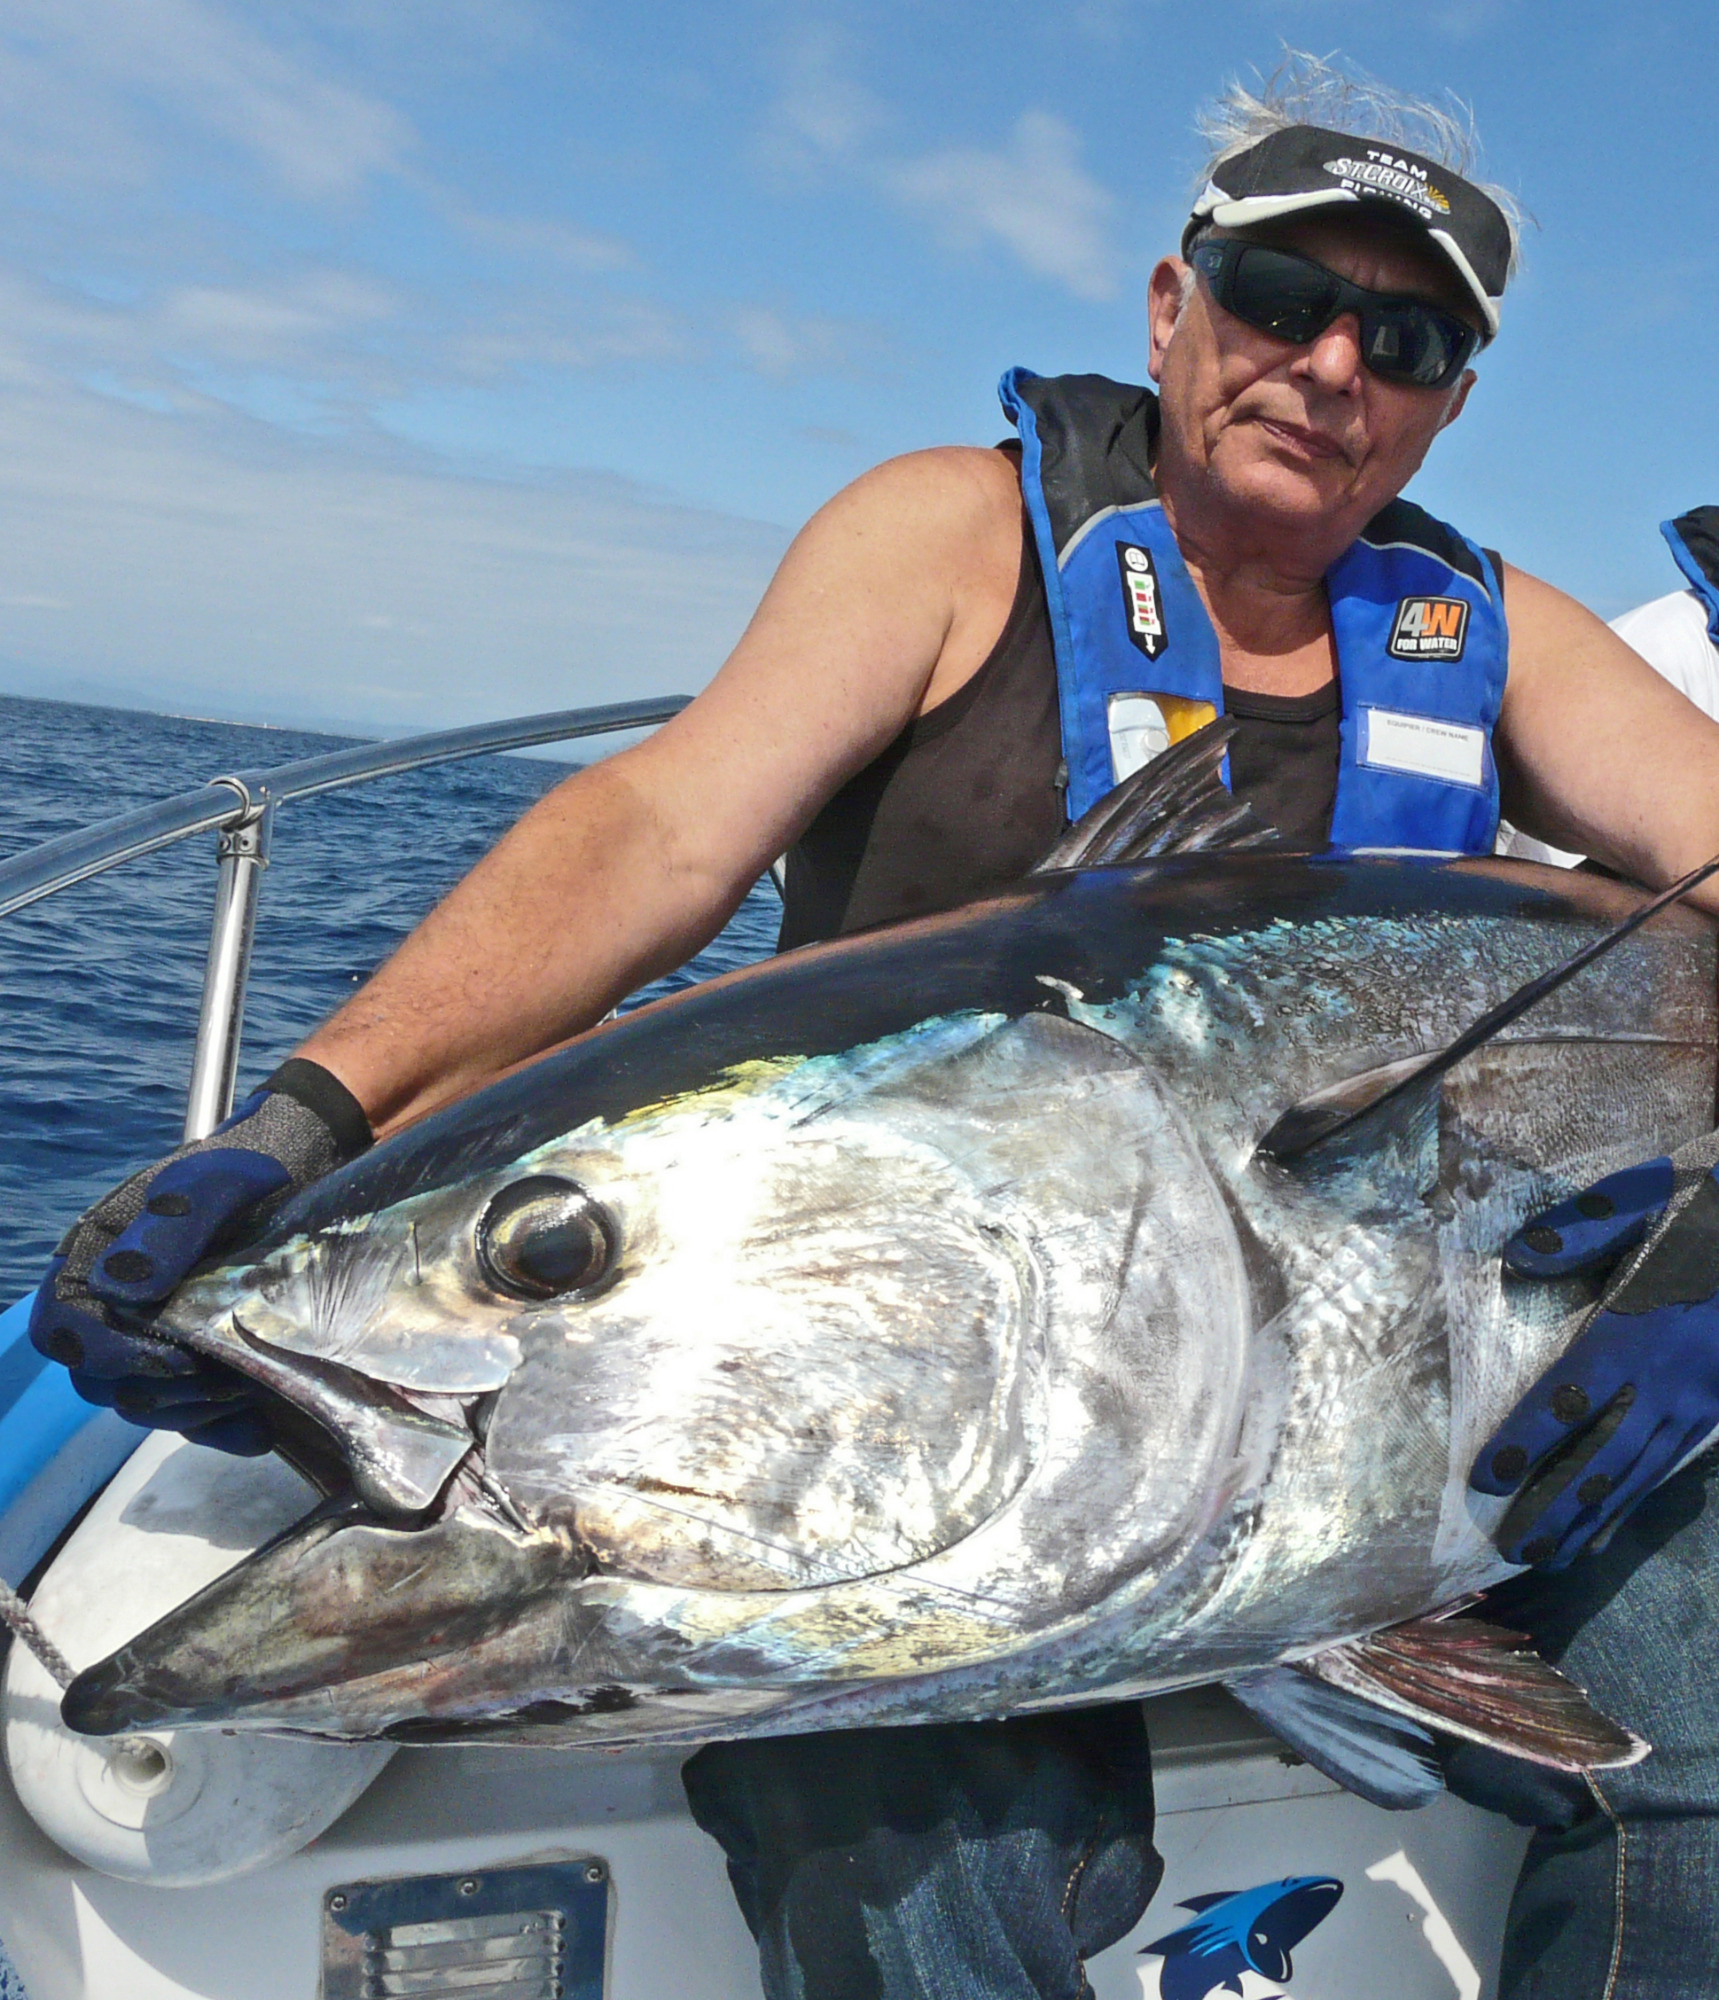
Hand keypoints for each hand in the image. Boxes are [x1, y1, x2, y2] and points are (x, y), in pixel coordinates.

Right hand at [29, 1058, 369, 1454]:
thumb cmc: (245, 1172)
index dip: (109, 1355)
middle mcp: (109, 1306)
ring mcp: (150, 1337)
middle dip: (160, 1390)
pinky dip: (221, 1426)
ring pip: (141, 1404)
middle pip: (101, 1381)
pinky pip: (188, 1414)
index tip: (177, 1358)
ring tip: (249, 1387)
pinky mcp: (193, 1361)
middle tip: (229, 1377)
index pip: (62, 1329)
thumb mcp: (212, 1187)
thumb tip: (118, 1290)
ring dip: (191, 1409)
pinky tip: (258, 1423)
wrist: (298, 1173)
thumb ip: (168, 1231)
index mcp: (93, 1260)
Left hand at [1471, 1132, 1718, 1567]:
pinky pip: (1672, 1465)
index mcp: (1641, 1330)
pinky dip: (1638, 1502)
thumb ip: (1582, 1229)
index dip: (1527, 1443)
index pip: (1572, 1399)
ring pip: (1641, 1473)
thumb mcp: (1645, 1201)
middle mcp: (1670, 1379)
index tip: (1485, 1480)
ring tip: (1552, 1559)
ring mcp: (1702, 1400)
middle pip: (1605, 1457)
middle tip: (1513, 1552)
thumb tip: (1520, 1259)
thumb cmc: (1708, 1212)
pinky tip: (1610, 1528)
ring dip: (1594, 1518)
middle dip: (1557, 1507)